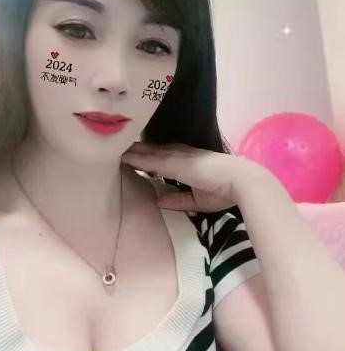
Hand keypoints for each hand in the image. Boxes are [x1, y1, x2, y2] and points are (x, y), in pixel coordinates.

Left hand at [121, 141, 268, 211]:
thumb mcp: (196, 200)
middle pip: (149, 151)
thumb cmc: (224, 190)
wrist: (240, 181)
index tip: (128, 156)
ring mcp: (176, 157)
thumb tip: (158, 201)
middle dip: (132, 150)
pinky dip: (134, 157)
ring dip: (129, 151)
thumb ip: (177, 200)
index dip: (144, 156)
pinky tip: (121, 156)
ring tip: (110, 149)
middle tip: (113, 148)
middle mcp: (179, 155)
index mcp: (185, 161)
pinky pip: (149, 159)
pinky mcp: (174, 162)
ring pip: (146, 152)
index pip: (160, 156)